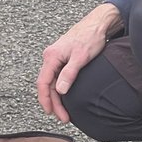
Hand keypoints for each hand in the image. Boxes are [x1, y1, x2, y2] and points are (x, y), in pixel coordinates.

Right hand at [36, 4, 121, 123]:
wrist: (98, 24)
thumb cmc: (90, 37)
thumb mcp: (81, 57)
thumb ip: (69, 74)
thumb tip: (60, 91)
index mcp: (51, 56)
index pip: (43, 82)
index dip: (45, 100)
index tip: (51, 113)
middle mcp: (51, 57)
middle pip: (47, 84)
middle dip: (53, 103)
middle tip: (63, 117)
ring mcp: (56, 58)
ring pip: (52, 82)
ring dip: (56, 97)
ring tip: (64, 112)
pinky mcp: (63, 59)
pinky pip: (57, 77)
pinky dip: (60, 89)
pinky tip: (65, 97)